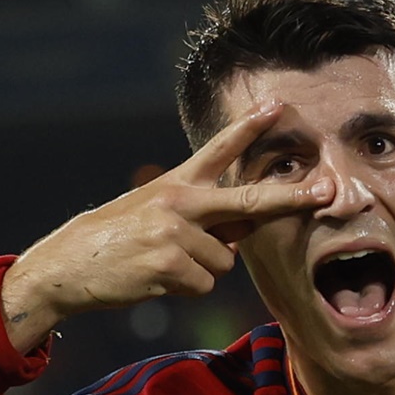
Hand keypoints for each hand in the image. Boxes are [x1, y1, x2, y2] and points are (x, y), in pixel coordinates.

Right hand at [0, 101, 330, 349]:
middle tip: (327, 192)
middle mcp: (179, 201)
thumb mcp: (155, 213)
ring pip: (224, 261)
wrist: (67, 264)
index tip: (280, 106)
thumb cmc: (118, 241)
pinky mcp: (168, 263)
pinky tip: (155, 279)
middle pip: (248, 202)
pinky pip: (204, 285)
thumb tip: (245, 230)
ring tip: (162, 264)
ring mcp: (174, 231)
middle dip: (291, 199)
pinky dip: (184, 289)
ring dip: (201, 270)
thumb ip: (203, 216)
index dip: (250, 127)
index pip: (219, 149)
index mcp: (177, 183)